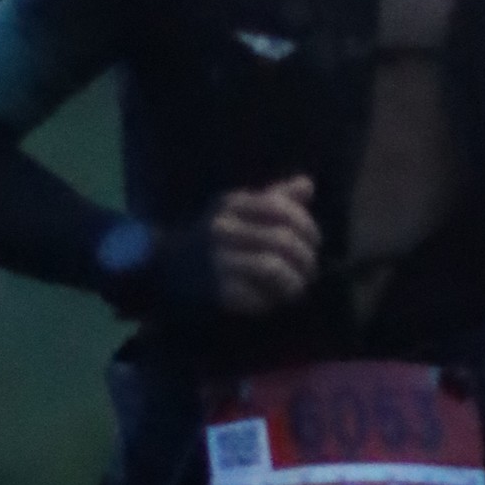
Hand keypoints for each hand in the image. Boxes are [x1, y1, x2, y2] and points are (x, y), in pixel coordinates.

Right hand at [209, 175, 321, 315]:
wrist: (171, 270)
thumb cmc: (217, 237)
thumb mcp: (242, 211)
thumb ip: (276, 198)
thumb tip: (308, 184)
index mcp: (232, 204)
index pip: (280, 208)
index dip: (307, 226)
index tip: (313, 242)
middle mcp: (222, 229)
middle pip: (282, 240)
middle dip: (306, 258)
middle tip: (310, 270)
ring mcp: (218, 260)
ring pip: (274, 267)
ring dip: (295, 280)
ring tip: (298, 286)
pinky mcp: (218, 291)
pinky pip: (259, 295)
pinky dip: (274, 299)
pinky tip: (275, 299)